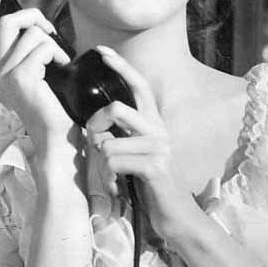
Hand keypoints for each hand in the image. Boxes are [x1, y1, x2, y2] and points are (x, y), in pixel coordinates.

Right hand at [0, 0, 76, 154]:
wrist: (56, 139)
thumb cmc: (56, 110)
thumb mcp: (40, 75)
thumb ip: (33, 54)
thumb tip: (41, 28)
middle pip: (5, 22)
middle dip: (32, 16)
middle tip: (50, 30)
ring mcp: (6, 74)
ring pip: (29, 33)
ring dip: (51, 40)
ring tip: (61, 59)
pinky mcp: (22, 78)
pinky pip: (42, 47)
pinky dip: (57, 53)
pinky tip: (63, 67)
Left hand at [85, 47, 198, 244]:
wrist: (173, 215)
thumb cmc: (148, 184)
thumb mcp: (135, 153)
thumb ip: (122, 134)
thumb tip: (95, 125)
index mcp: (153, 123)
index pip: (139, 86)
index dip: (121, 66)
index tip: (103, 51)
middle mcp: (159, 130)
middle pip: (116, 108)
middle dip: (95, 126)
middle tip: (94, 143)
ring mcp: (159, 148)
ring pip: (109, 143)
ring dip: (101, 163)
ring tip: (110, 175)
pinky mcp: (155, 167)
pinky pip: (115, 161)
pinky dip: (108, 175)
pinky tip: (117, 185)